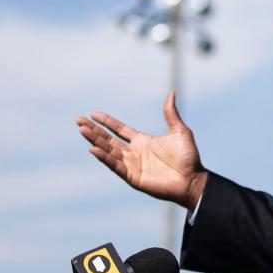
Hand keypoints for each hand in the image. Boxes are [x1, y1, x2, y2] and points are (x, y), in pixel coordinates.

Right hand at [76, 92, 207, 208]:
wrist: (193, 179)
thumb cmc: (188, 157)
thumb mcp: (179, 131)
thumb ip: (170, 114)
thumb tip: (171, 93)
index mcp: (143, 141)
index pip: (120, 130)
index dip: (107, 122)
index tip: (93, 114)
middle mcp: (134, 153)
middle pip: (109, 139)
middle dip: (94, 130)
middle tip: (79, 120)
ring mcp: (132, 165)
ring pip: (109, 151)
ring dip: (95, 141)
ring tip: (82, 130)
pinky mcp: (133, 177)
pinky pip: (115, 166)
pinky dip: (104, 158)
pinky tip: (93, 148)